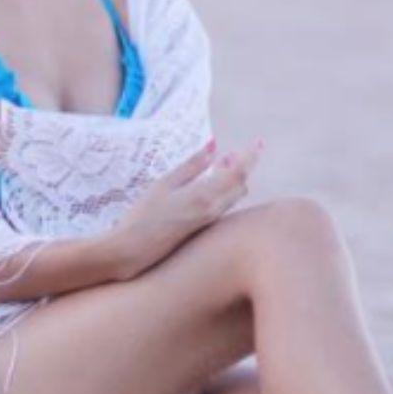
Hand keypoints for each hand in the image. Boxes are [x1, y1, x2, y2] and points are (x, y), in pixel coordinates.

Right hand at [110, 135, 264, 278]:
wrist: (132, 252)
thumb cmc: (144, 215)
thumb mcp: (164, 184)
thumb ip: (191, 166)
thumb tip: (213, 147)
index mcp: (205, 196)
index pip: (238, 172)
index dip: (251, 155)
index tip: (259, 141)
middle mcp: (213, 211)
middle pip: (240, 185)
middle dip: (241, 166)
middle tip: (230, 153)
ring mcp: (209, 222)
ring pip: (233, 197)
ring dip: (232, 179)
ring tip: (220, 165)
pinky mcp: (202, 229)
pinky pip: (223, 206)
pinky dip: (223, 191)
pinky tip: (209, 185)